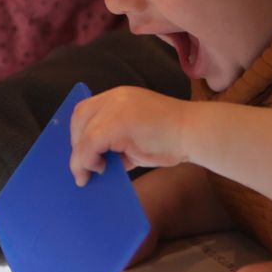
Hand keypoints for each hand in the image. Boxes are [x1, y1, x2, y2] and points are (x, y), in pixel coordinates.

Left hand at [68, 87, 194, 185]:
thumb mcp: (136, 138)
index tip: (79, 150)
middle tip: (84, 166)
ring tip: (86, 175)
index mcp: (119, 96)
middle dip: (77, 145)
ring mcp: (115, 109)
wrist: (194, 133)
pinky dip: (86, 162)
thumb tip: (95, 163)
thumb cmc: (171, 138)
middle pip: (80, 118)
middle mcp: (114, 97)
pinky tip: (97, 172)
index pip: (86, 109)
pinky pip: (90, 145)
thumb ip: (116, 144)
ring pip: (83, 135)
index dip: (78, 131)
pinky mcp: (117, 125)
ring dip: (80, 158)